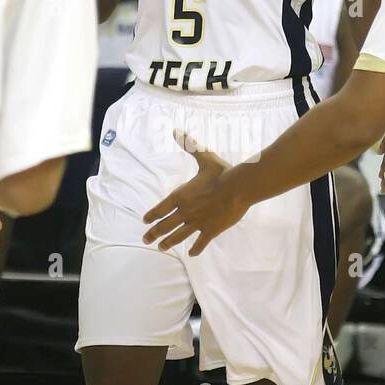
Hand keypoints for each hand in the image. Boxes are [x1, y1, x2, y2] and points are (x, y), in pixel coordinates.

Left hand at [142, 131, 245, 255]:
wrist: (239, 188)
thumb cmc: (222, 172)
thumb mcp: (204, 157)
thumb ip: (189, 145)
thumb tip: (176, 130)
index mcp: (181, 195)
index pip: (160, 209)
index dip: (151, 216)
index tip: (145, 222)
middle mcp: (185, 211)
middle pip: (164, 226)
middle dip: (154, 234)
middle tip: (146, 240)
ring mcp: (197, 223)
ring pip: (178, 236)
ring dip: (168, 243)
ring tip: (161, 248)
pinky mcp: (211, 230)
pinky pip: (200, 243)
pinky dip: (196, 249)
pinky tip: (191, 254)